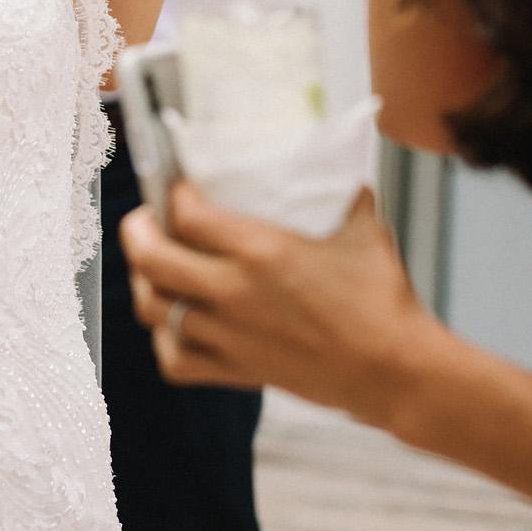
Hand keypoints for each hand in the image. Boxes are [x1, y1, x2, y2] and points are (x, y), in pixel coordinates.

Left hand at [119, 181, 442, 427]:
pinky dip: (165, 341)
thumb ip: (338, 190)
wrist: (394, 371)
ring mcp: (230, 336)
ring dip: (144, 283)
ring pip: (152, 310)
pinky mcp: (236, 371)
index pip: (185, 212)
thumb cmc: (381, 298)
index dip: (171, 192)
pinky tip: (176, 324)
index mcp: (261, 250)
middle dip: (136, 232)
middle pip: (150, 260)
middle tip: (144, 219)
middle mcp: (234, 292)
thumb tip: (332, 159)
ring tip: (154, 267)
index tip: (176, 184)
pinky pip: (174, 360)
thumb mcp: (362, 227)